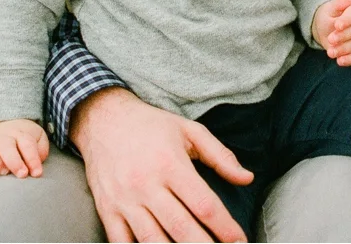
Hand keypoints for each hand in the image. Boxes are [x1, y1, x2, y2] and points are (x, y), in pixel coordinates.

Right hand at [0, 118, 48, 177]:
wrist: (8, 124)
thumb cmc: (26, 138)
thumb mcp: (38, 139)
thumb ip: (40, 151)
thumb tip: (35, 167)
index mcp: (21, 133)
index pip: (27, 144)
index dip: (33, 160)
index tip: (37, 173)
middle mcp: (4, 137)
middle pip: (6, 147)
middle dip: (14, 162)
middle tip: (22, 174)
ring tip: (4, 173)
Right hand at [71, 87, 253, 241]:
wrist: (103, 120)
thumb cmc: (152, 126)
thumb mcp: (190, 131)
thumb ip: (220, 156)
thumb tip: (247, 178)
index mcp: (171, 164)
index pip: (204, 204)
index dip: (225, 227)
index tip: (240, 241)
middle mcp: (147, 185)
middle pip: (181, 228)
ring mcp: (125, 200)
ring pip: (152, 240)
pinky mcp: (107, 210)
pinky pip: (121, 242)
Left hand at [313, 0, 350, 65]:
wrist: (330, 26)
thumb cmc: (331, 15)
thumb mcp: (331, 8)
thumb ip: (338, 4)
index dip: (347, 20)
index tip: (337, 25)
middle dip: (343, 36)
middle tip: (330, 39)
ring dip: (343, 49)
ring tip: (330, 52)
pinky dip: (349, 60)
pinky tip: (339, 61)